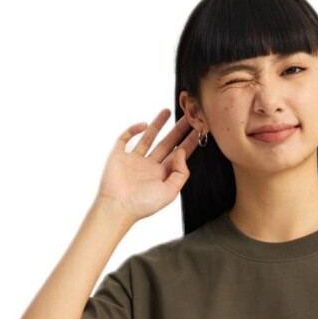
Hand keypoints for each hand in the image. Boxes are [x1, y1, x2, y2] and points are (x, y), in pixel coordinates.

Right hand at [97, 109, 201, 223]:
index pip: (179, 155)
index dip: (189, 142)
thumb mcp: (169, 193)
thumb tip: (181, 152)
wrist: (117, 207)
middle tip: (188, 115)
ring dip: (158, 125)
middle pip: (167, 144)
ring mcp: (134, 160)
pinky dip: (134, 129)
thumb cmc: (143, 204)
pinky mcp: (119, 155)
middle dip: (178, 130)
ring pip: (148, 138)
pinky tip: (144, 124)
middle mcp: (149, 167)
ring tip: (168, 111)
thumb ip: (180, 173)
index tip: (199, 129)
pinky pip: (126, 138)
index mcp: (162, 176)